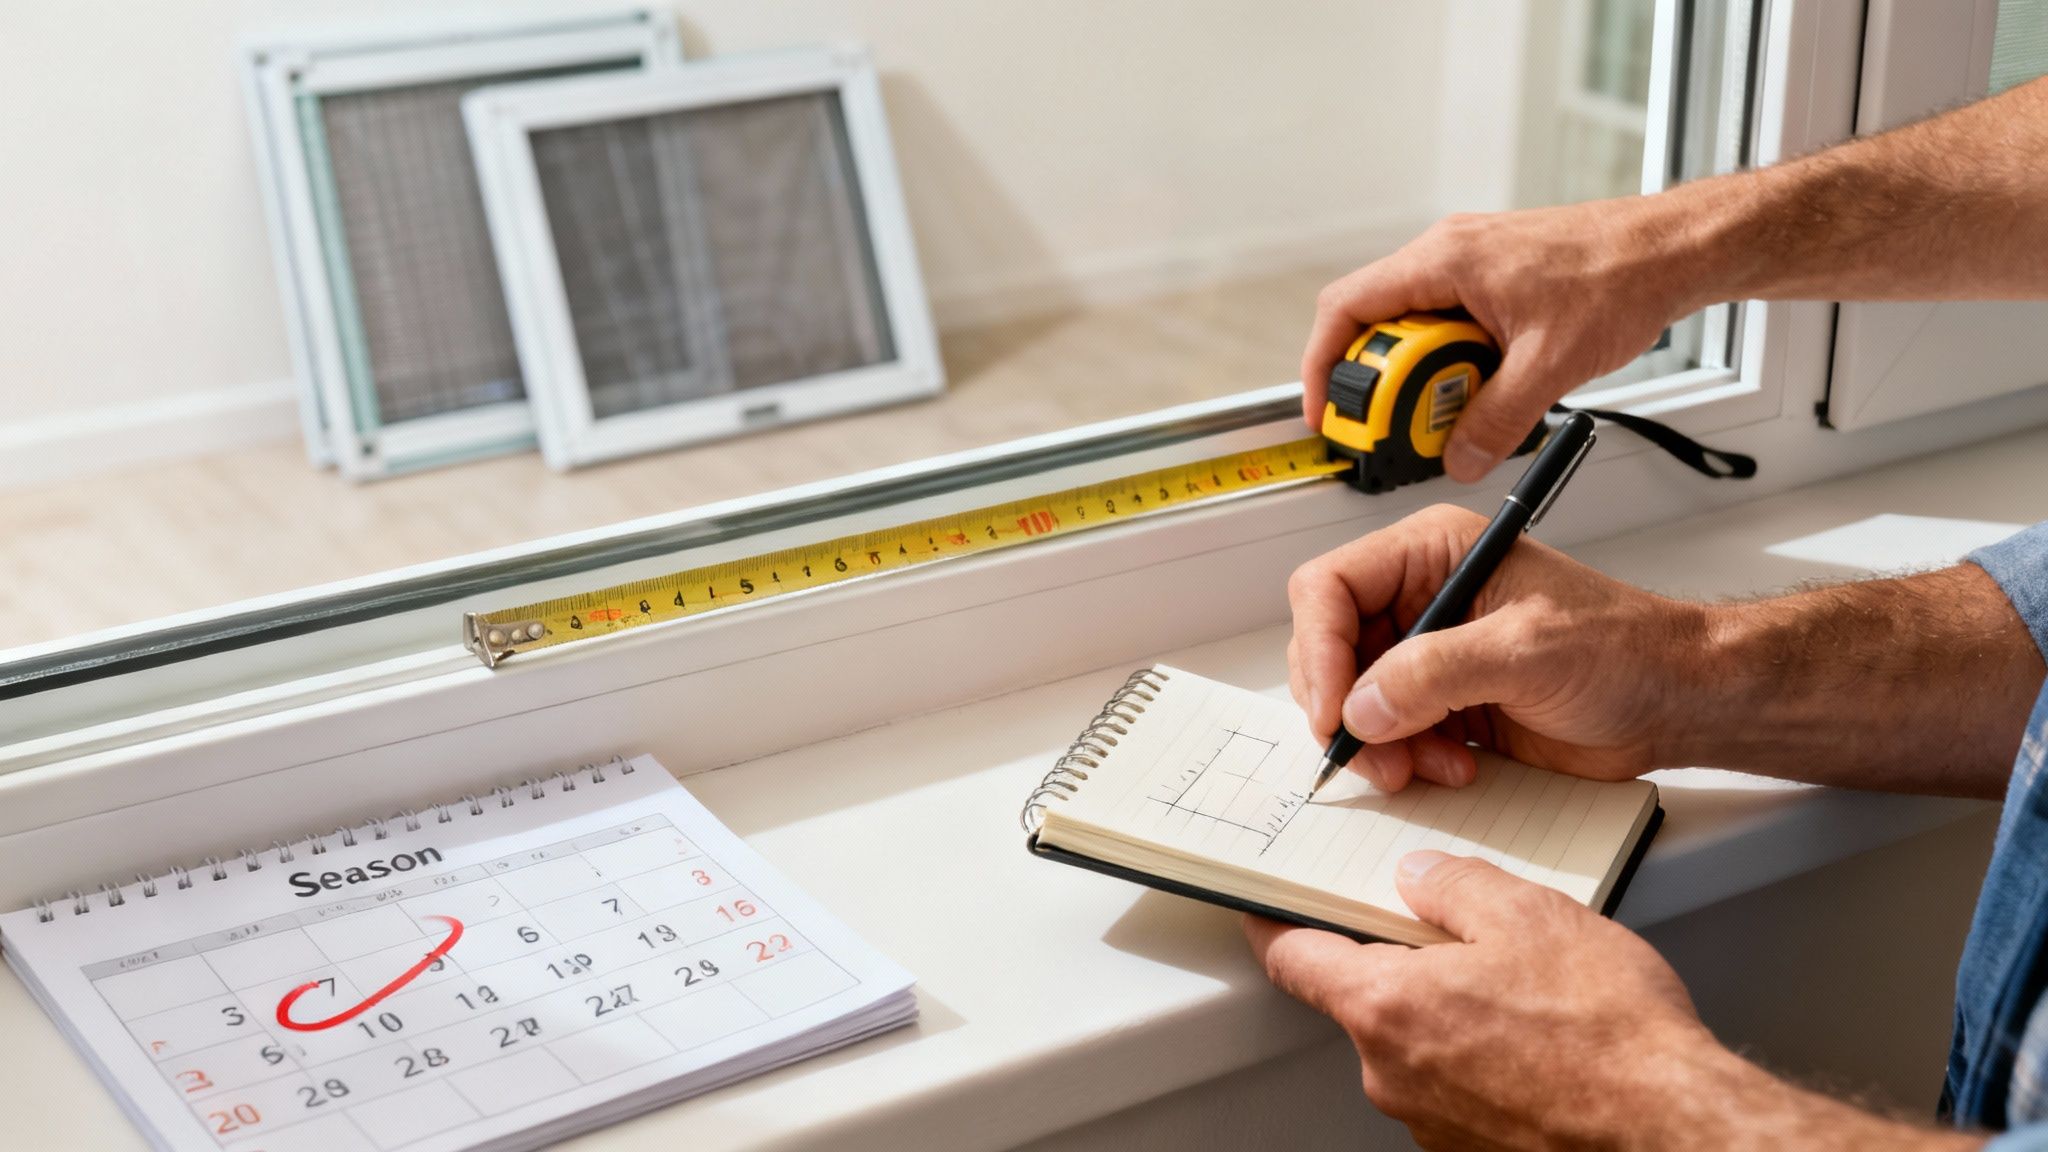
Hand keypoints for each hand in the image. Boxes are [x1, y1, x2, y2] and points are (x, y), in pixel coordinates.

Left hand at [1246, 852, 1980, 1150]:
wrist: (1674, 1130)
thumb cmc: (1608, 1034)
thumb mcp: (1527, 914)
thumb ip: (1453, 884)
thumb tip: (1419, 876)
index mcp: (1386, 1007)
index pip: (1294, 959)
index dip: (1276, 924)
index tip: (1265, 908)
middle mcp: (1393, 1075)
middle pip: (1365, 1001)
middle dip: (1403, 966)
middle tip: (1464, 940)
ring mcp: (1431, 1122)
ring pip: (1418, 1046)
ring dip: (1453, 1016)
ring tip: (1529, 996)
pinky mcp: (1473, 1150)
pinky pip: (1460, 1087)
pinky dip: (1486, 1060)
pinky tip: (1543, 1043)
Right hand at [1287, 504, 1706, 790]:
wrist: (1677, 701)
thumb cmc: (1628, 649)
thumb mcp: (1528, 650)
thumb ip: (1436, 673)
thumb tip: (1362, 705)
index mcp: (1433, 553)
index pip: (1330, 589)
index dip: (1320, 650)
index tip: (1336, 710)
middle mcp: (1421, 598)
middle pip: (1331, 650)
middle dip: (1346, 709)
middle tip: (1374, 755)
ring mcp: (1429, 654)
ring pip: (1354, 701)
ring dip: (1379, 745)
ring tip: (1424, 767)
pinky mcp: (1444, 703)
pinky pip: (1389, 735)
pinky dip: (1407, 761)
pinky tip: (1454, 767)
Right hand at [1301, 198, 1697, 480]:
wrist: (1672, 249)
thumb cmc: (1622, 275)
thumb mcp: (1551, 365)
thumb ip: (1497, 420)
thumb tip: (1460, 458)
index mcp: (1445, 260)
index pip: (1347, 308)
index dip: (1323, 364)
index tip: (1328, 411)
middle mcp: (1448, 254)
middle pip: (1375, 324)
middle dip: (1385, 382)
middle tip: (1406, 422)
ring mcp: (1469, 263)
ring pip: (1413, 327)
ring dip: (1426, 375)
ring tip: (1460, 404)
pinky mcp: (1492, 279)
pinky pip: (1447, 324)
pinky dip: (1454, 362)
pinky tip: (1487, 383)